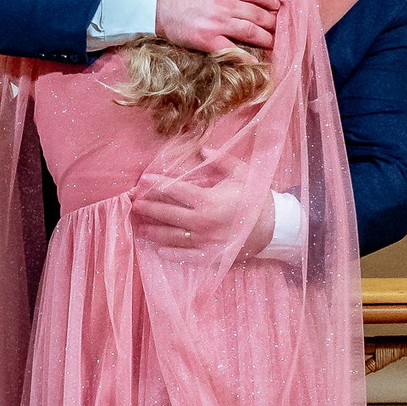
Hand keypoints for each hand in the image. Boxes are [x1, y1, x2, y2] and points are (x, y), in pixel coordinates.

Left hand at [130, 172, 276, 255]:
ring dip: (153, 231)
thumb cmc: (256, 198)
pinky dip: (170, 253)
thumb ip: (221, 160)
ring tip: (140, 226)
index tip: (143, 182)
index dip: (157, 185)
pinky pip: (185, 255)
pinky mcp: (209, 255)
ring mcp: (203, 241)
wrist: (273, 228)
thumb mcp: (242, 174)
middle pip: (167, 214)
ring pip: (171, 236)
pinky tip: (159, 250)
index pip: (175, 191)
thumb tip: (202, 150)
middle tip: (134, 204)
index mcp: (207, 200)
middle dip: (148, 208)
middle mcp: (201, 222)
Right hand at [155, 0, 279, 52]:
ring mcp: (218, 24)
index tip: (277, 6)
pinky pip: (232, 50)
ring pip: (250, 31)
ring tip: (272, 41)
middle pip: (257, 14)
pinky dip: (246, 56)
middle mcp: (226, 6)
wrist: (153, 3)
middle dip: (270, 21)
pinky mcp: (208, 41)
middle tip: (276, 26)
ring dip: (264, 37)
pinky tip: (255, 60)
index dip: (269, 1)